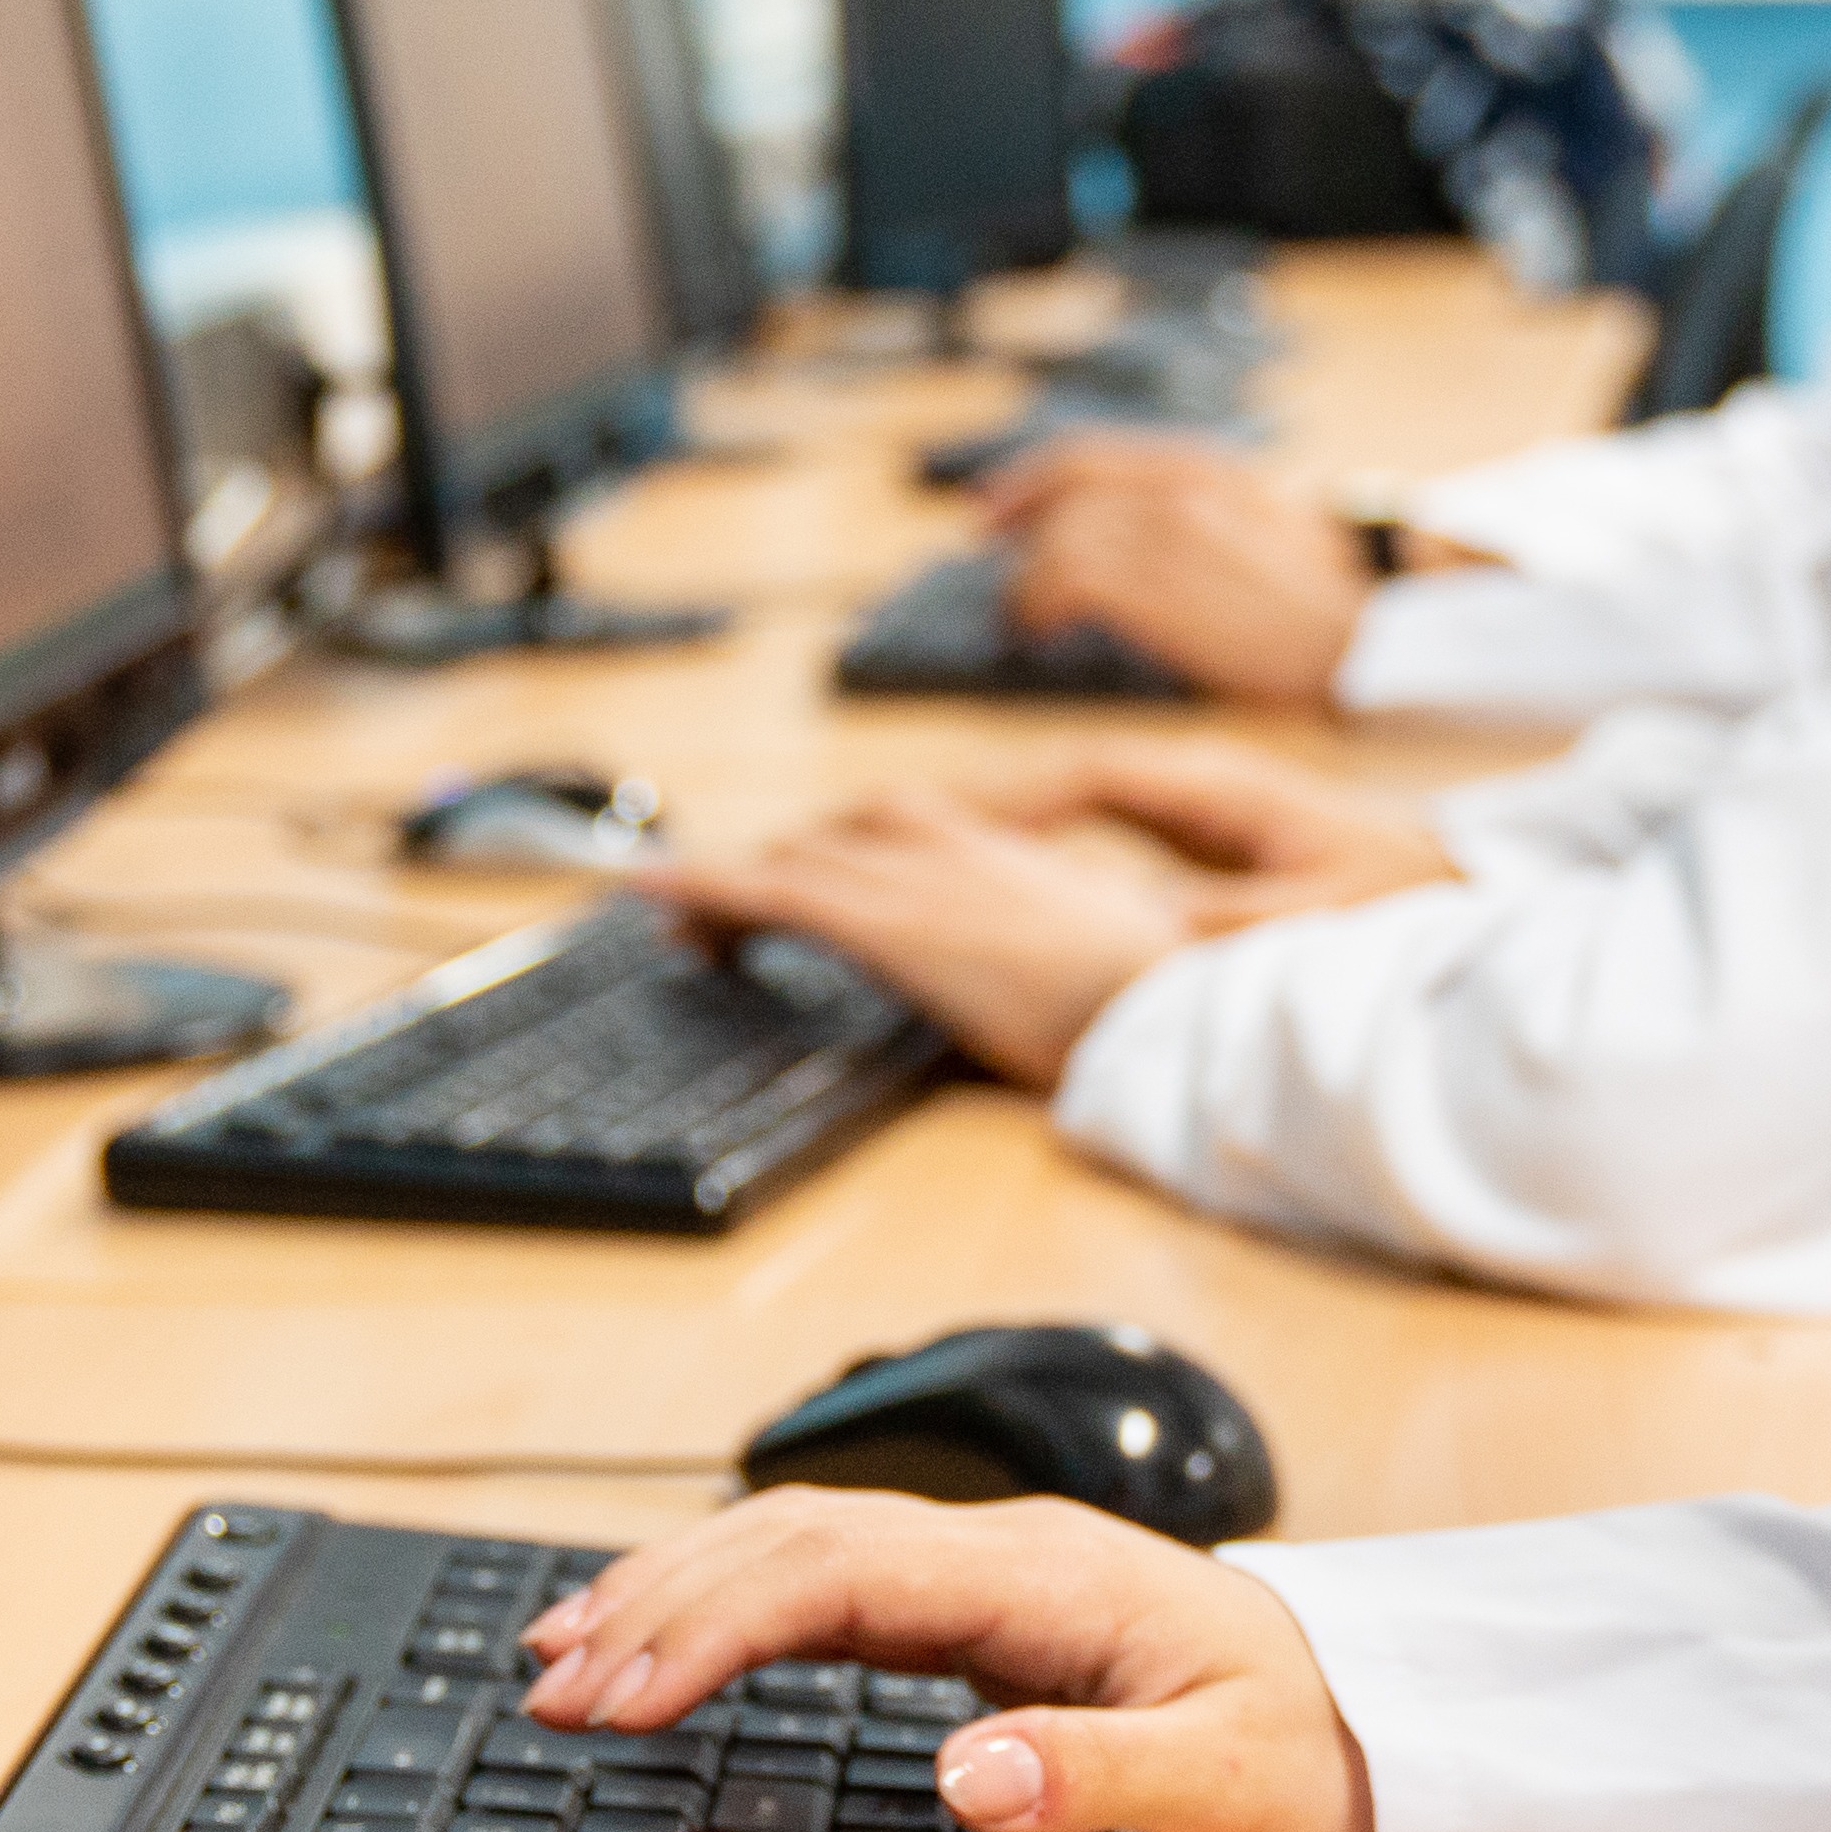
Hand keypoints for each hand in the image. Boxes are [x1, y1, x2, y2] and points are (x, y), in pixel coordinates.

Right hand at [522, 1487, 1376, 1831]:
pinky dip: (725, 1608)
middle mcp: (1001, 1552)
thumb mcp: (1226, 1785)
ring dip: (672, 1594)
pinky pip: (821, 1585)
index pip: (840, 1566)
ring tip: (556, 1660)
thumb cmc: (1311, 1757)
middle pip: (791, 1539)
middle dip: (661, 1604)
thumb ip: (1098, 1776)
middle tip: (549, 1690)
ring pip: (793, 1548)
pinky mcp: (974, 1610)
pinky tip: (655, 1650)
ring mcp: (984, 1573)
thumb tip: (962, 1771)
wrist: (1379, 1725)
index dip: (716, 1619)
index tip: (622, 1693)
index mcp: (1047, 1579)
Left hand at [628, 790, 1208, 1084]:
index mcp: (1012, 856)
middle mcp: (955, 847)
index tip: (806, 875)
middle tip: (719, 912)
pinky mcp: (888, 923)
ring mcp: (918, 879)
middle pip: (836, 837)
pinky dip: (701, 888)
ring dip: (732, 884)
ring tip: (680, 922)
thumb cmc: (1164, 1001)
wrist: (1177, 1003)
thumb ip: (1056, 961)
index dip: (839, 849)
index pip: (901, 828)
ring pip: (796, 859)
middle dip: (776, 868)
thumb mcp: (1107, 967)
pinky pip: (770, 894)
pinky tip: (652, 896)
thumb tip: (1045, 997)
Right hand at [965, 737, 1459, 924]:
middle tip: (888, 833)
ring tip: (918, 848)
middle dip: (978, 802)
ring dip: (1003, 820)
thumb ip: (1225, 925)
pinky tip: (1004, 875)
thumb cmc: (1403, 892)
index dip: (1013, 800)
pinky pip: (1103, 828)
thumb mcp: (1312, 918)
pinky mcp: (1207, 840)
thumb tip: (1138, 931)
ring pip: (1076, 799)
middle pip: (1064, 778)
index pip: (1090, 775)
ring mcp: (1199, 808)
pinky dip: (1046, 844)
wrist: (1467, 879)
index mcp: (1218, 789)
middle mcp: (1198, 785)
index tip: (945, 830)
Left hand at [970, 453, 1372, 707]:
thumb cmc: (1323, 601)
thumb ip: (1203, 514)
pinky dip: (1036, 606)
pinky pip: (1065, 579)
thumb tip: (1140, 536)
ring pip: (1060, 535)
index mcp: (1207, 469)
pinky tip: (1041, 635)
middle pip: (1067, 486)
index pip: (1093, 455)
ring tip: (1024, 619)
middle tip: (983, 542)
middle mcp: (1183, 488)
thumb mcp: (1266, 524)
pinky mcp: (1160, 585)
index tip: (999, 503)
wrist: (1367, 634)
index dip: (1032, 477)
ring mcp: (1170, 534)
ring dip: (1026, 578)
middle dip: (1014, 512)